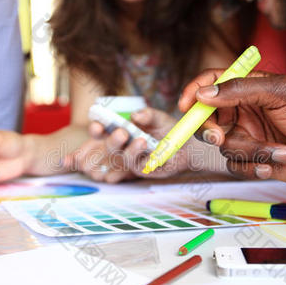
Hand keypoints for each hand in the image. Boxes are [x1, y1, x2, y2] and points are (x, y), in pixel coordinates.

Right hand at [72, 107, 198, 182]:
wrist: (188, 145)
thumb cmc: (169, 130)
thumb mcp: (159, 118)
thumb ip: (147, 115)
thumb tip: (134, 115)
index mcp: (122, 130)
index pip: (104, 130)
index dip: (97, 128)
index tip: (97, 125)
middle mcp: (124, 146)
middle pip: (110, 145)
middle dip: (112, 139)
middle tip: (122, 132)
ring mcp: (132, 158)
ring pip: (123, 156)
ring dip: (131, 148)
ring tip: (142, 140)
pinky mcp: (142, 169)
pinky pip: (137, 165)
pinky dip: (142, 158)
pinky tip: (148, 150)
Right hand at [178, 70, 285, 183]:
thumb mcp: (281, 93)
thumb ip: (241, 90)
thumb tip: (203, 93)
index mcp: (249, 87)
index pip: (212, 83)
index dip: (194, 92)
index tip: (186, 105)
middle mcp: (244, 111)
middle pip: (208, 118)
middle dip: (210, 129)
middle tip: (219, 136)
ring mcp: (248, 136)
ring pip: (225, 146)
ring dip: (252, 151)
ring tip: (280, 151)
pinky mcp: (254, 159)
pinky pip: (237, 166)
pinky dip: (254, 167)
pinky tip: (276, 164)